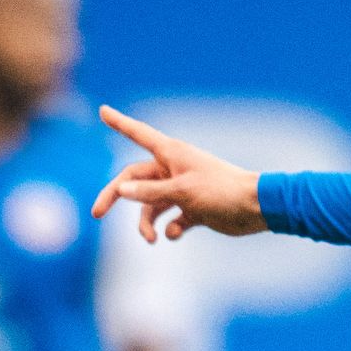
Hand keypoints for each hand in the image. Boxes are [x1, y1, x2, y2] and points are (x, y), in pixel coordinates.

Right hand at [91, 105, 265, 242]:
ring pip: (150, 205)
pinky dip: (169, 229)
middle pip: (133, 179)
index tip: (103, 110)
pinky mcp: (192, 209)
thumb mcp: (181, 191)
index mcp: (171, 154)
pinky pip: (170, 219)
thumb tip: (121, 189)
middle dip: (115, 197)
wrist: (254, 209)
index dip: (119, 123)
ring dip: (146, 223)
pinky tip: (176, 233)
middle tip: (96, 213)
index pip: (138, 134)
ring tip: (152, 240)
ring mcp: (182, 189)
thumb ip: (149, 191)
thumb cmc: (220, 191)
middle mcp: (173, 169)